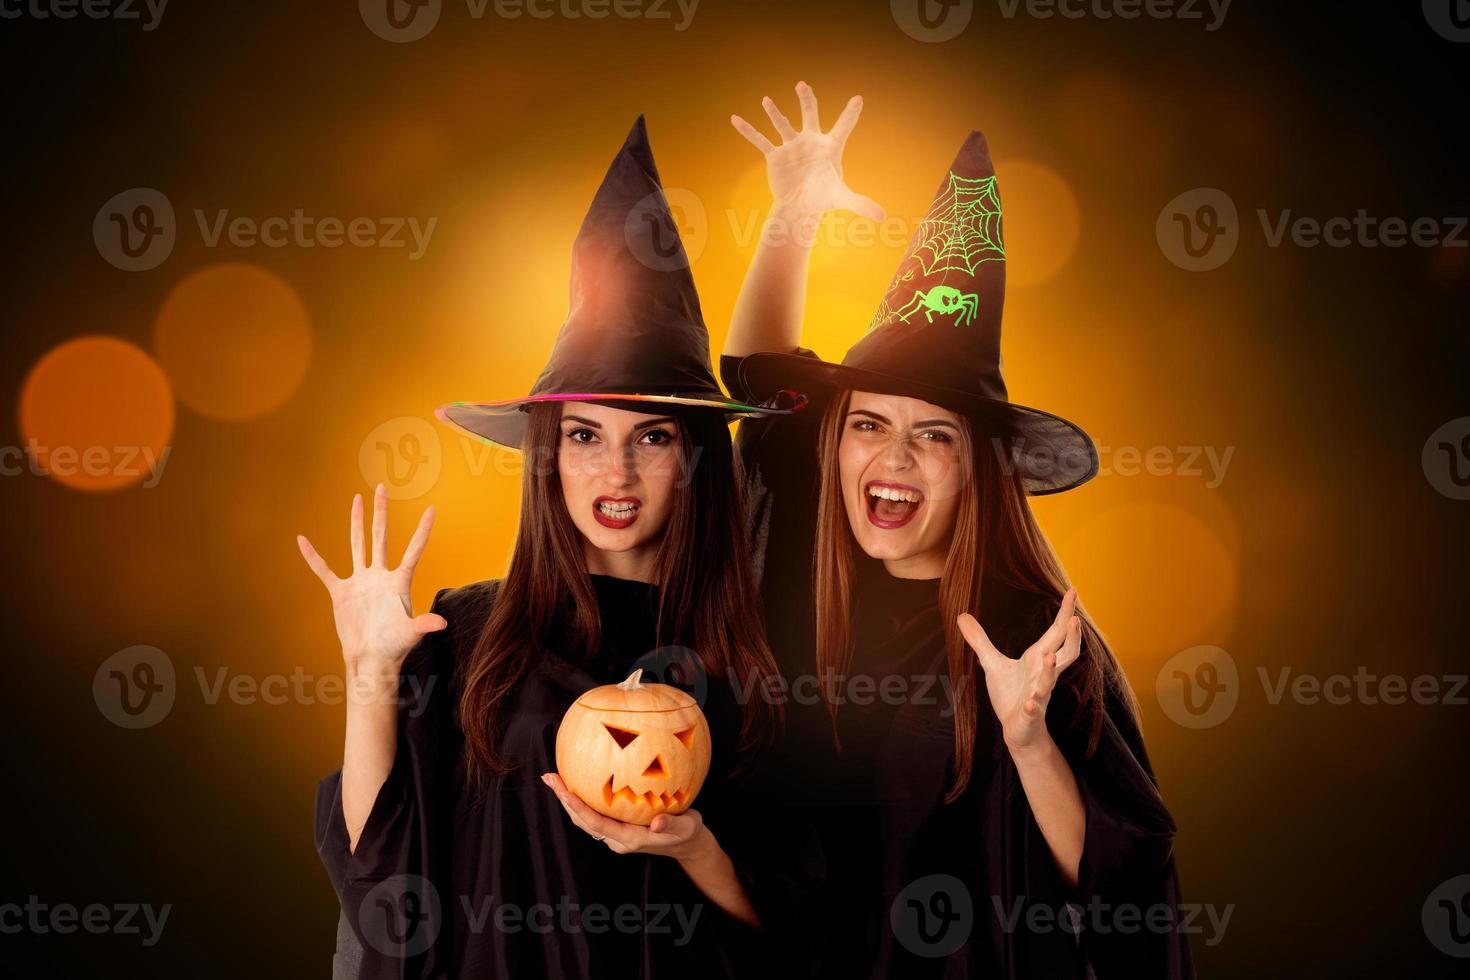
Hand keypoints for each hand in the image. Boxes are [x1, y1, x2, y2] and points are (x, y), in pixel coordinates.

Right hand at [297, 483, 445, 678]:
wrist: (370, 659)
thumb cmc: (394, 647)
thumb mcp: (411, 633)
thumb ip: (424, 624)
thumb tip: (441, 624)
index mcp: (399, 582)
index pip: (414, 549)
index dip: (422, 530)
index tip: (432, 509)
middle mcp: (379, 576)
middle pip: (381, 536)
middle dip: (381, 512)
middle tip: (381, 488)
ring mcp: (360, 582)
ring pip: (358, 544)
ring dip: (357, 522)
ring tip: (357, 499)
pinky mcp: (341, 592)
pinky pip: (324, 570)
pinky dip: (313, 557)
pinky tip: (302, 540)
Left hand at [542, 773, 714, 863]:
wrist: (688, 844)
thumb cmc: (688, 833)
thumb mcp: (686, 827)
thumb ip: (671, 824)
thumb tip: (656, 822)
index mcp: (630, 839)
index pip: (597, 824)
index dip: (578, 807)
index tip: (564, 791)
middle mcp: (618, 839)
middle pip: (583, 821)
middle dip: (564, 800)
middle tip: (549, 777)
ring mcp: (616, 835)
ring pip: (584, 819)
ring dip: (568, 800)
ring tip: (554, 778)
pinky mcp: (618, 828)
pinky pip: (593, 815)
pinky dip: (580, 800)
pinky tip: (575, 783)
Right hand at [730, 81, 884, 221]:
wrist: (800, 206)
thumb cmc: (824, 197)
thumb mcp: (842, 199)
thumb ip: (862, 204)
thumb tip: (883, 217)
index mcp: (830, 147)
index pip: (843, 127)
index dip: (851, 114)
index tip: (859, 99)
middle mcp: (810, 141)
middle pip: (810, 115)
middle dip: (807, 101)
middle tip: (802, 85)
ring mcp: (791, 146)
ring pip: (783, 125)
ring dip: (774, 113)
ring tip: (766, 100)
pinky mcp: (775, 156)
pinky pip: (760, 140)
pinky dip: (748, 131)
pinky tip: (736, 119)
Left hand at [958, 588, 1082, 751]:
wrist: (1018, 730)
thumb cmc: (1011, 695)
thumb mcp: (992, 664)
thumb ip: (979, 640)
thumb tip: (961, 615)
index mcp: (1038, 658)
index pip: (1056, 632)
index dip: (1065, 612)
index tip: (1073, 590)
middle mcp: (1044, 674)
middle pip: (1066, 653)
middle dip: (1072, 637)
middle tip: (1075, 619)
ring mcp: (1039, 694)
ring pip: (1050, 681)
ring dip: (1051, 670)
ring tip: (1050, 656)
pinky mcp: (1030, 714)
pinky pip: (1033, 709)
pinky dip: (1031, 706)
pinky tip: (1028, 703)